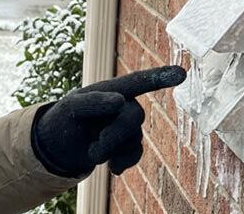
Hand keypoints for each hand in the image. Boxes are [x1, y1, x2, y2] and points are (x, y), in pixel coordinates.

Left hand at [31, 66, 185, 176]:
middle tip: (94, 150)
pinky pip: (135, 153)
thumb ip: (92, 101)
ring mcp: (128, 125)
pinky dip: (123, 162)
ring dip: (111, 149)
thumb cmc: (65, 119)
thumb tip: (120, 101)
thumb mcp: (70, 107)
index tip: (182, 73)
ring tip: (92, 153)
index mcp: (111, 89)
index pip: (137, 81)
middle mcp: (124, 104)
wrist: (61, 145)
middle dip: (114, 135)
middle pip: (134, 116)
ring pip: (134, 137)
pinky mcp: (128, 145)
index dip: (159, 77)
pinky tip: (112, 169)